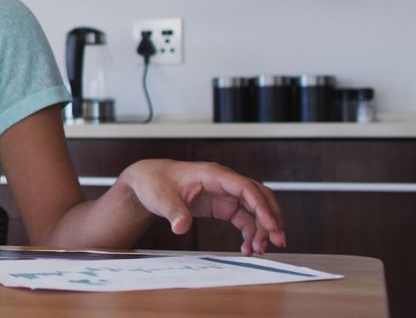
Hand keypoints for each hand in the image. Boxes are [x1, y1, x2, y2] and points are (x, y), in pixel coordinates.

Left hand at [119, 159, 285, 255]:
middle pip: (259, 196)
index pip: (246, 188)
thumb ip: (174, 212)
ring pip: (255, 209)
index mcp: (213, 175)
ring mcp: (225, 194)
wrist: (147, 182)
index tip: (271, 226)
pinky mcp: (222, 206)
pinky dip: (250, 233)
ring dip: (262, 229)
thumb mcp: (161, 198)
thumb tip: (181, 227)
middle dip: (272, 218)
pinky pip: (244, 219)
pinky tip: (247, 248)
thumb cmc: (155, 182)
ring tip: (260, 250)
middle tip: (278, 241)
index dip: (261, 206)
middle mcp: (224, 183)